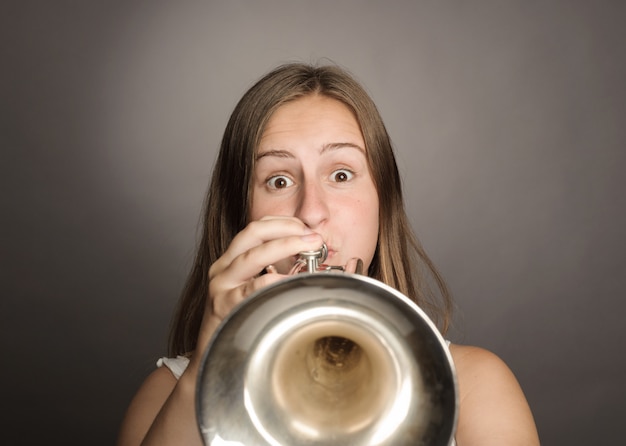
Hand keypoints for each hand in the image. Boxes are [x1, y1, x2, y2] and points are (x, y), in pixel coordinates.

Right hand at [190, 216, 323, 368]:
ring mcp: (221, 285)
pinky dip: (273, 281)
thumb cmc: (236, 320)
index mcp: (230, 260)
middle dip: (287, 229)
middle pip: (253, 233)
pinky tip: (289, 280)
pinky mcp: (223, 305)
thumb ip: (272, 272)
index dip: (282, 223)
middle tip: (313, 237)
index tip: (305, 227)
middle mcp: (223, 267)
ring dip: (285, 246)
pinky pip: (251, 288)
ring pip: (253, 255)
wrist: (210, 353)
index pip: (255, 228)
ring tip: (309, 248)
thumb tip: (308, 260)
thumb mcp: (251, 289)